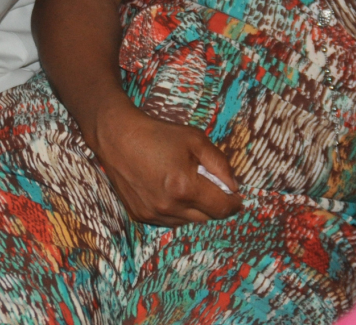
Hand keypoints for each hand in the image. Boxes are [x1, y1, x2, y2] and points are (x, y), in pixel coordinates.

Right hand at [92, 98, 240, 226]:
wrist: (118, 136)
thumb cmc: (158, 134)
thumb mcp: (195, 139)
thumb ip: (220, 164)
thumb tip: (234, 186)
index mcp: (185, 187)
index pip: (222, 208)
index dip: (234, 203)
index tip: (237, 196)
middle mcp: (169, 207)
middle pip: (207, 218)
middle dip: (214, 204)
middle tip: (210, 185)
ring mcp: (153, 214)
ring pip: (188, 221)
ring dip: (194, 208)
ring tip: (186, 185)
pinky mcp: (141, 216)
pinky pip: (169, 220)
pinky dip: (176, 210)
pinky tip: (169, 190)